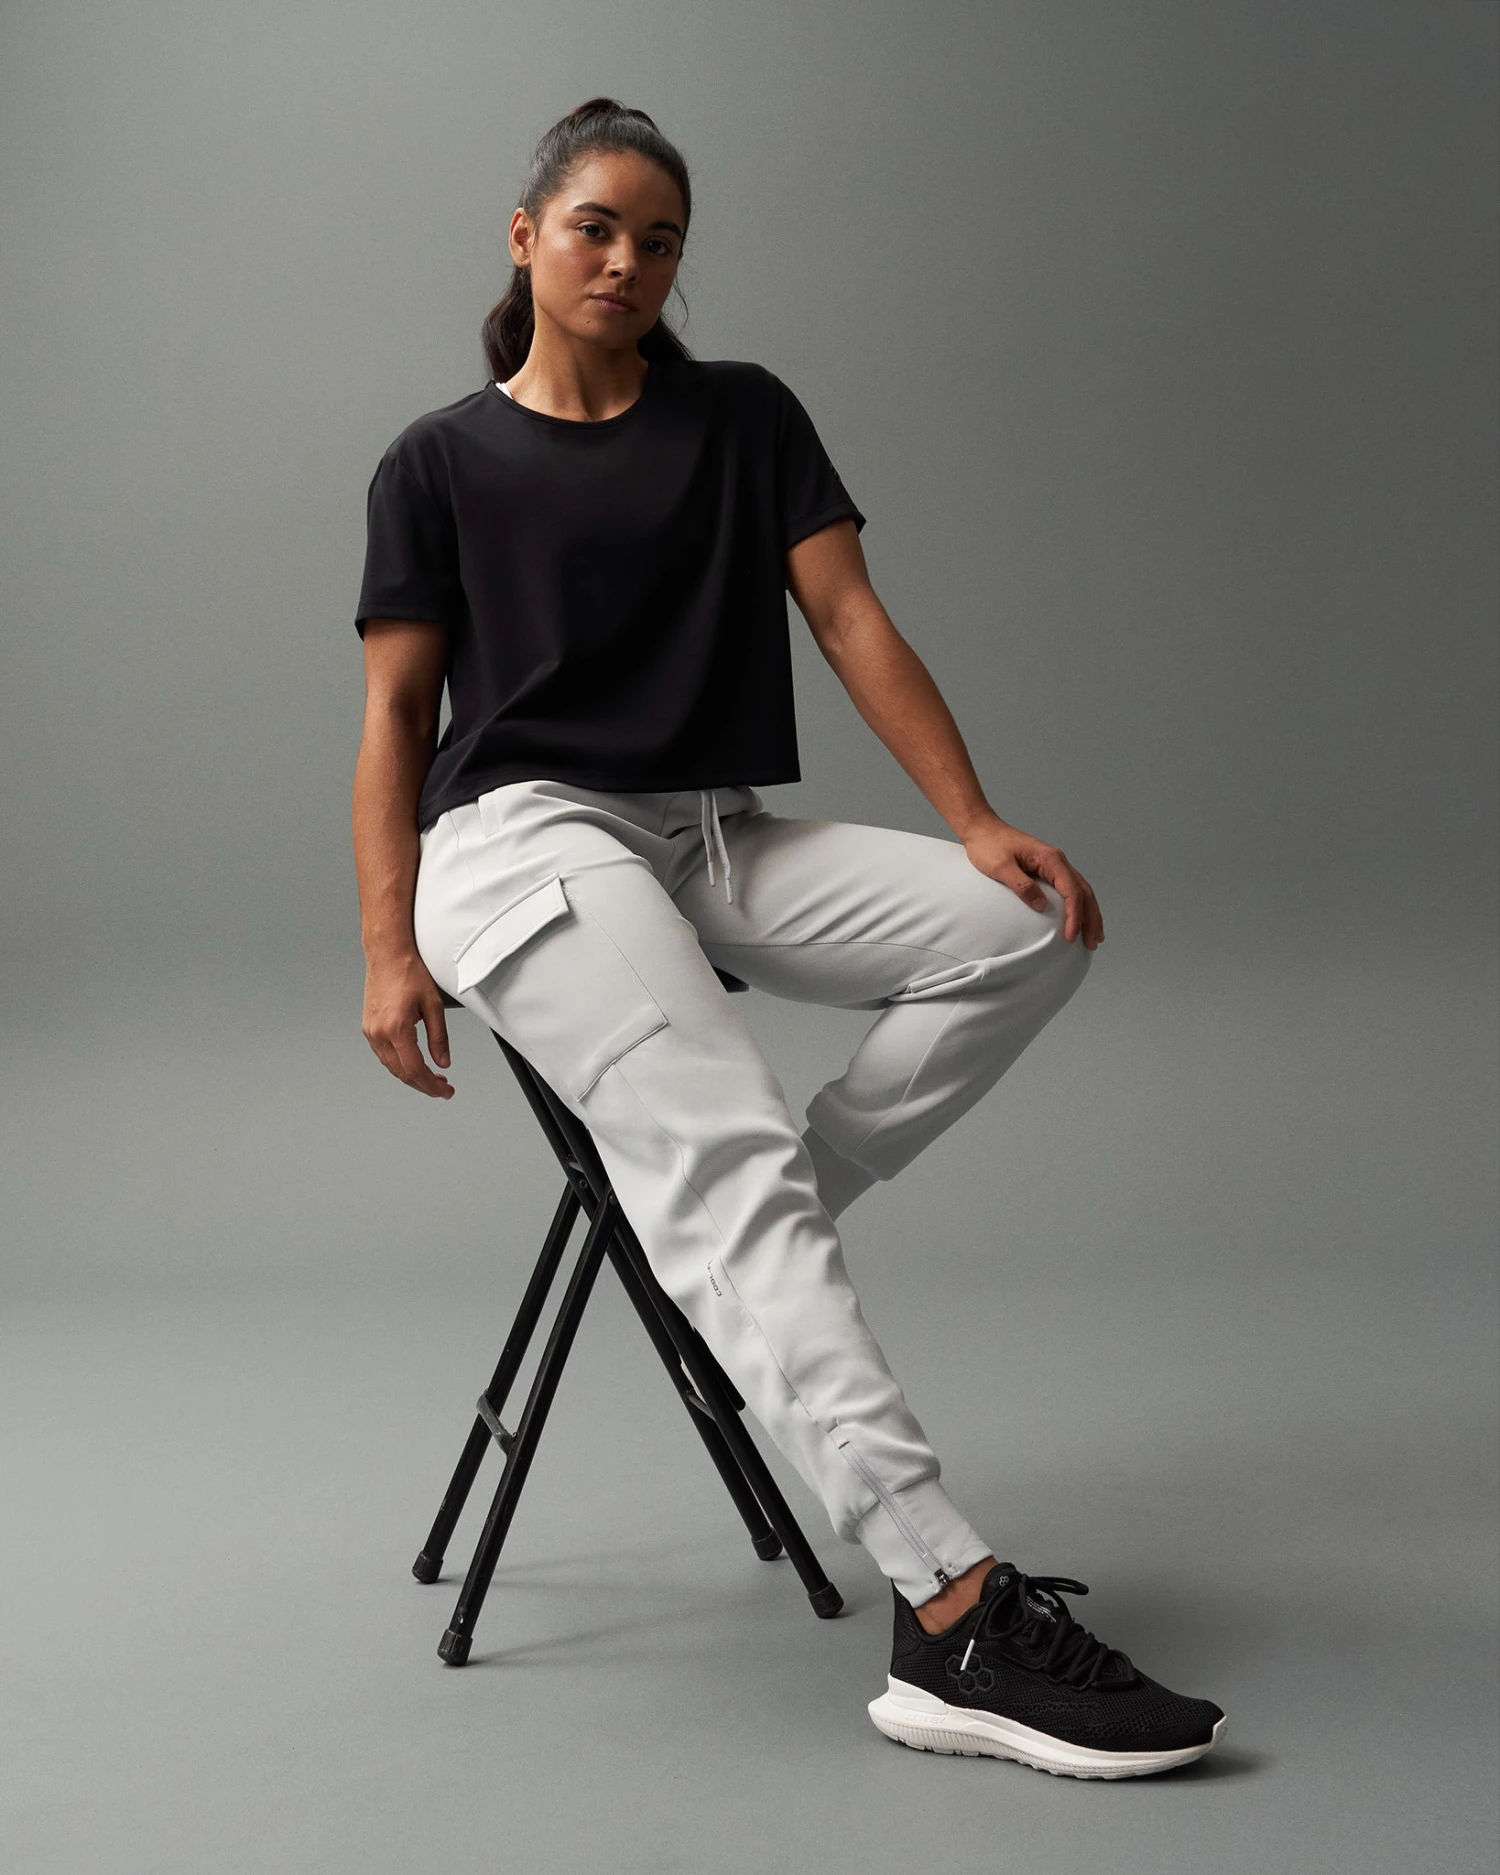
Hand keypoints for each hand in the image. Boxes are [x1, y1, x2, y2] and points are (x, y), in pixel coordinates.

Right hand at [362, 952, 454, 1096]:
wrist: (387, 956)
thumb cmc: (409, 973)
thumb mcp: (434, 1006)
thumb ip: (439, 1038)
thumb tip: (444, 1063)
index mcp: (396, 1028)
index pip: (415, 1070)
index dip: (432, 1086)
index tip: (446, 1091)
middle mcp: (379, 1033)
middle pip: (402, 1073)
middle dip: (423, 1085)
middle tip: (443, 1088)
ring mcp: (371, 1032)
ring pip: (392, 1067)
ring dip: (412, 1076)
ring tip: (432, 1078)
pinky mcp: (368, 1028)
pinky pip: (384, 1056)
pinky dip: (400, 1065)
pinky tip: (413, 1064)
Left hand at [961, 815, 1104, 949]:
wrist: (982, 829)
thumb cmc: (989, 845)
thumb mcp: (1001, 867)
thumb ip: (1022, 885)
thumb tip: (1041, 905)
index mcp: (1051, 859)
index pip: (1071, 890)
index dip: (1074, 915)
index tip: (1071, 936)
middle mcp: (1058, 861)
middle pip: (1084, 892)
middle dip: (1091, 918)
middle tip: (1092, 943)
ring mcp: (1054, 865)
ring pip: (1081, 891)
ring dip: (1089, 913)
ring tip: (1094, 936)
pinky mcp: (1047, 870)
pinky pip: (1070, 890)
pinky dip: (1079, 906)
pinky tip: (1080, 919)